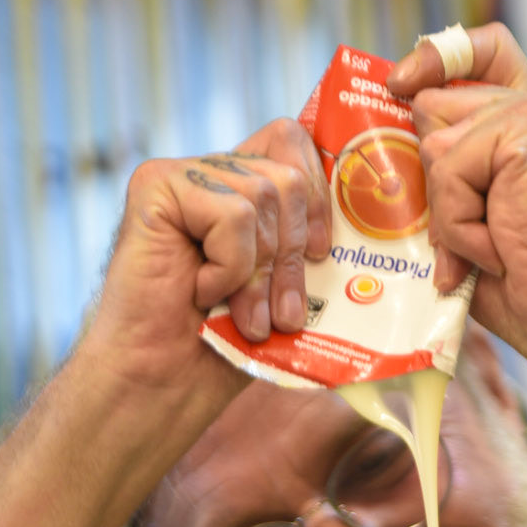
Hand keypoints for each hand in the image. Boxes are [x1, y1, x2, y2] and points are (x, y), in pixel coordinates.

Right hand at [86, 119, 330, 404]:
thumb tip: (370, 225)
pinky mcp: (155, 186)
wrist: (161, 384)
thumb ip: (309, 249)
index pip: (295, 143)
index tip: (323, 253)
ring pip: (263, 195)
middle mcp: (211, 173)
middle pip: (288, 175)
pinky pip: (232, 213)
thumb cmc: (222, 347)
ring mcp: (181, 176)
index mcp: (242, 189)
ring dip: (262, 272)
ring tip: (245, 316)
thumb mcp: (283, 292)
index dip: (321, 193)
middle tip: (281, 312)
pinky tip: (202, 293)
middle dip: (294, 252)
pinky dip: (230, 267)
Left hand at [388, 24, 526, 383]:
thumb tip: (399, 144)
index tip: (401, 84)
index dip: (437, 58)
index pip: (484, 53)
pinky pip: (449, 166)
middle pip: (436, 104)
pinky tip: (498, 247)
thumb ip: (447, 174)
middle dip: (434, 177)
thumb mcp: (475, 221)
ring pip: (436, 141)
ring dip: (449, 210)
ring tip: (494, 248)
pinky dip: (460, 220)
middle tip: (474, 236)